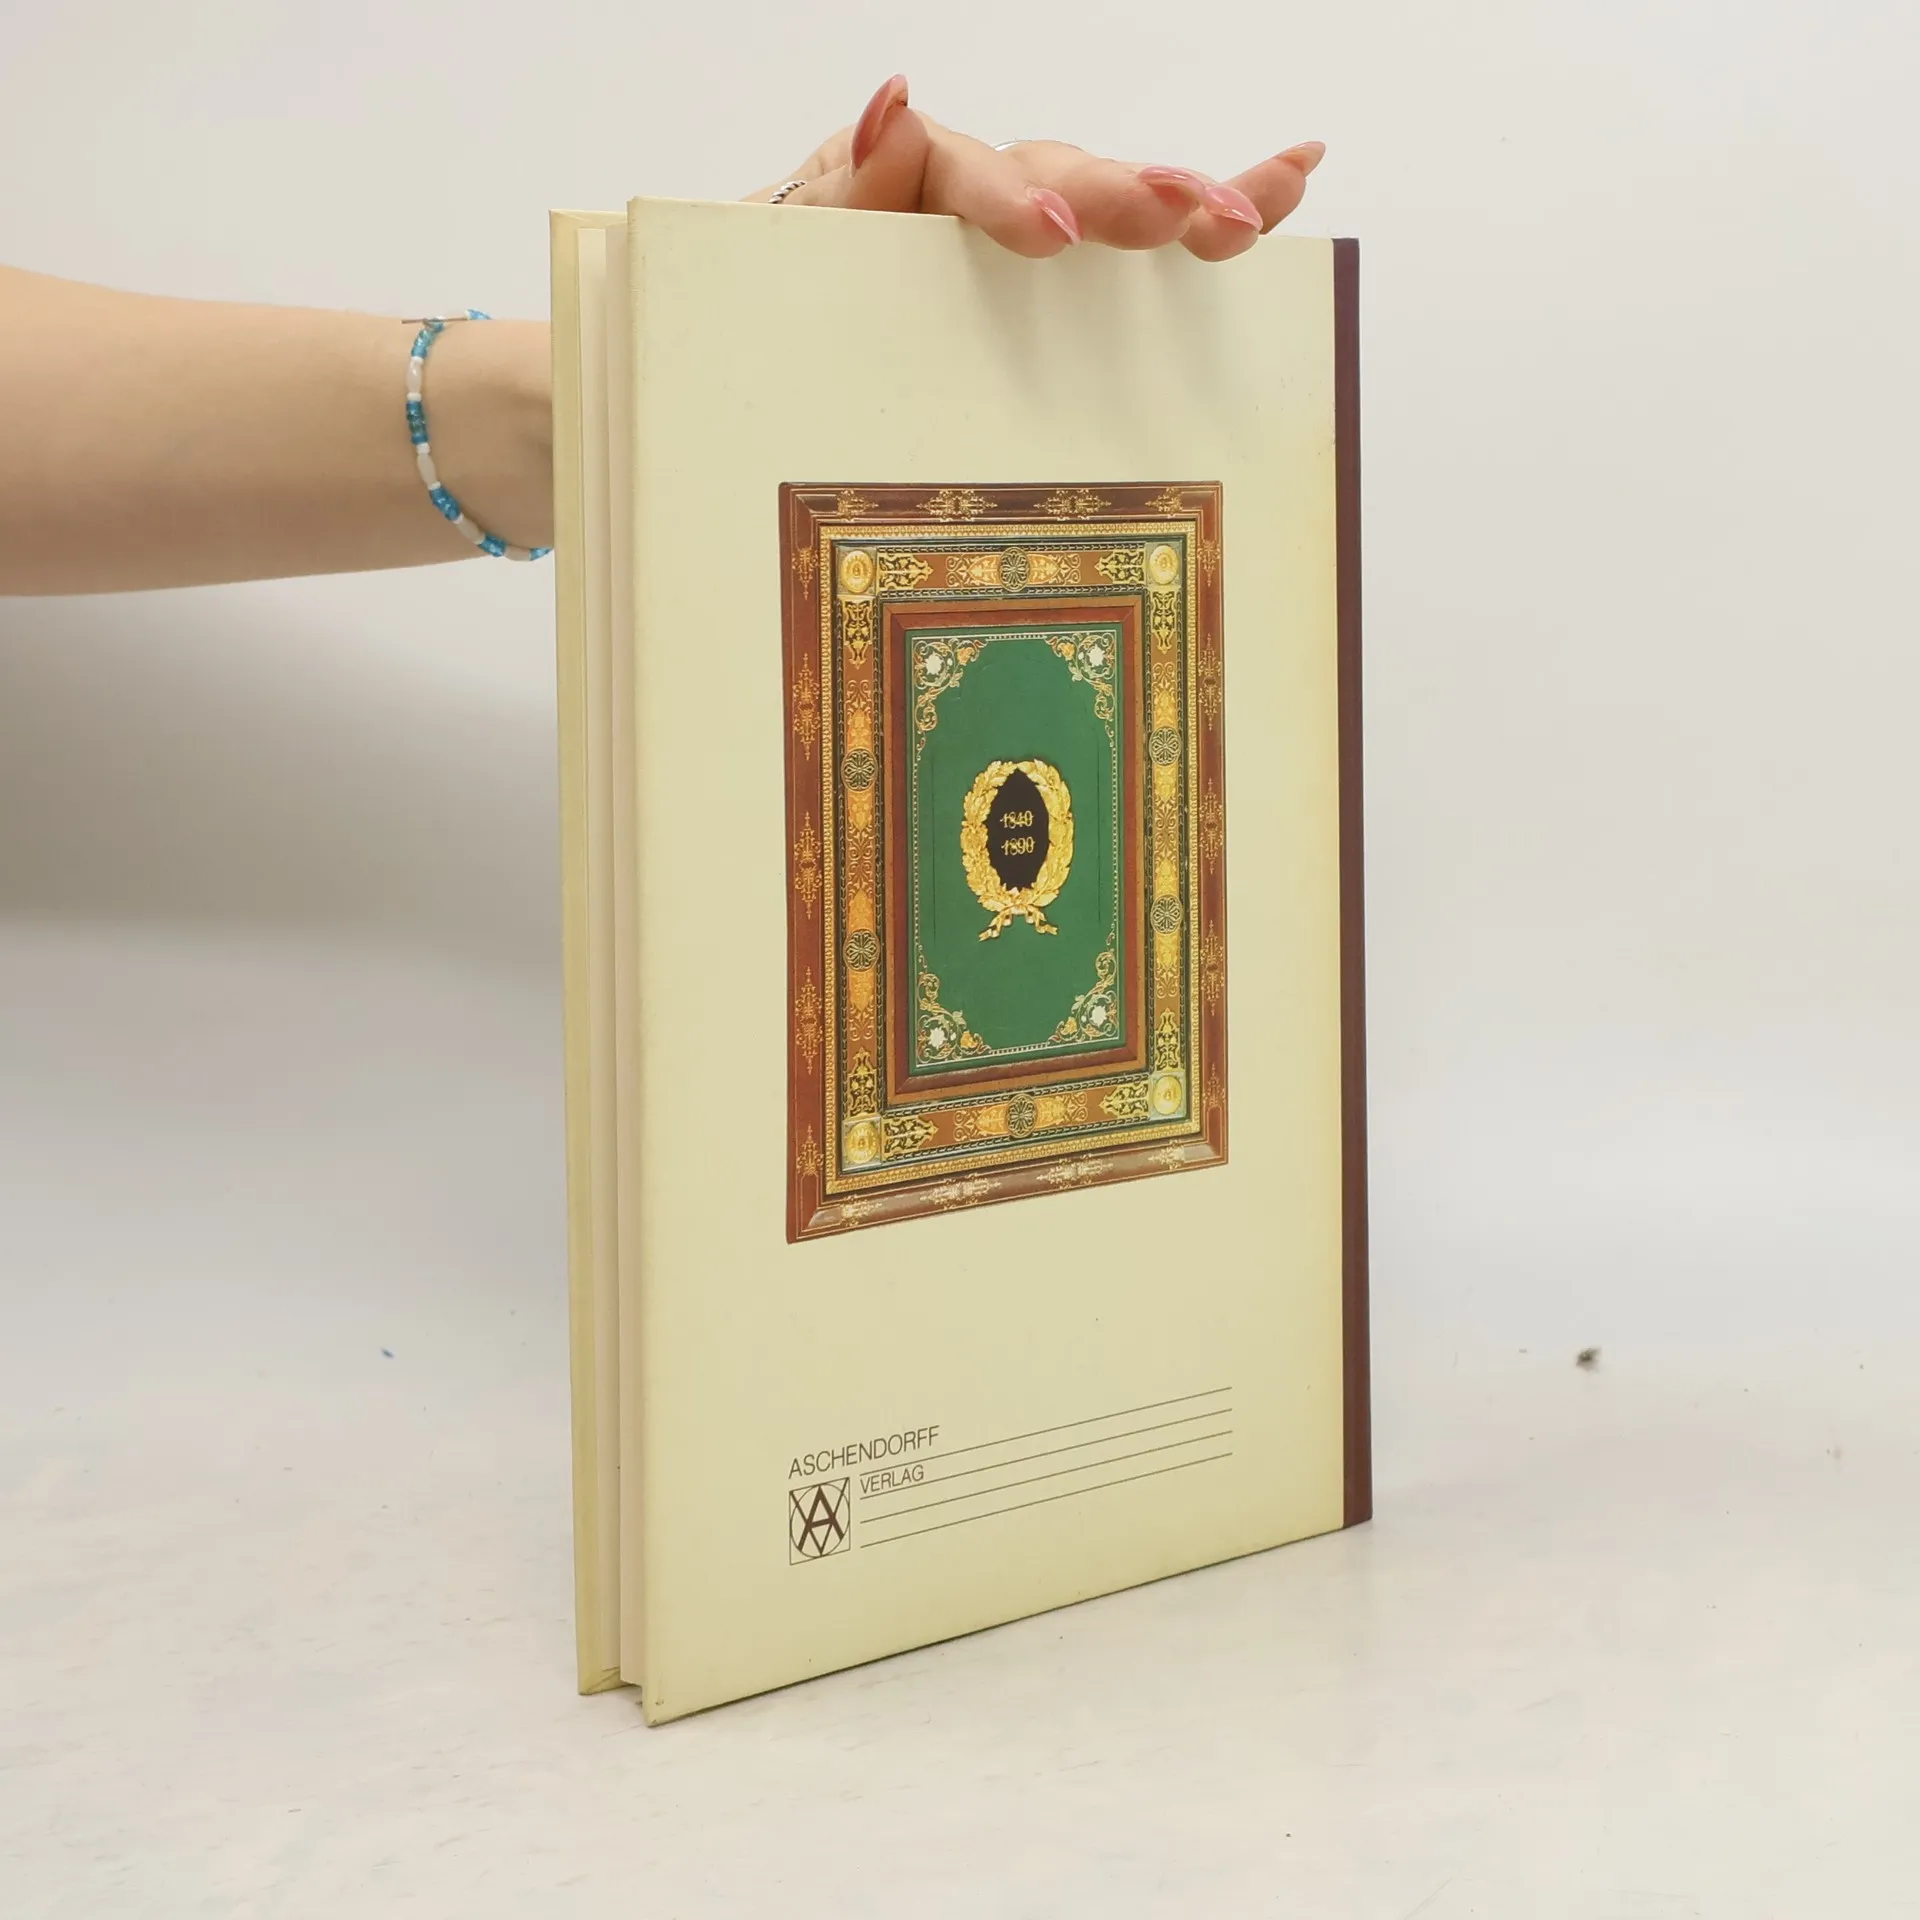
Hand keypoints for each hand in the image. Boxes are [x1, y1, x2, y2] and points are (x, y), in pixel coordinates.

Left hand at [750, 76, 1323, 263]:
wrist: (738, 351)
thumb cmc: (750, 307)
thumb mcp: (767, 254)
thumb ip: (833, 192)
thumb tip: (896, 105)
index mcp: (885, 182)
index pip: (954, 171)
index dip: (1007, 198)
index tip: (1052, 235)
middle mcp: (960, 197)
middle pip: (1052, 174)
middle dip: (1119, 194)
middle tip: (1177, 217)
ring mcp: (1006, 237)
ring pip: (1101, 202)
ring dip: (1184, 203)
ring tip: (1255, 212)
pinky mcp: (1039, 288)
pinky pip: (1121, 252)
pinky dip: (1204, 210)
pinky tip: (1291, 178)